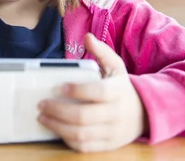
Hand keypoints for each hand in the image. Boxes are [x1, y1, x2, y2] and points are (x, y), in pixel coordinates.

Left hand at [38, 33, 147, 152]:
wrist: (143, 113)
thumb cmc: (121, 87)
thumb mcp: (116, 66)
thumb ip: (102, 51)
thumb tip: (88, 37)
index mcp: (118, 91)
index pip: (98, 92)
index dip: (77, 90)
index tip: (58, 87)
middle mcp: (117, 114)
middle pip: (84, 116)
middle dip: (58, 111)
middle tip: (41, 104)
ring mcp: (112, 132)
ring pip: (82, 134)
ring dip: (58, 127)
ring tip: (42, 117)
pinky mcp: (108, 146)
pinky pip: (85, 147)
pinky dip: (67, 140)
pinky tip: (56, 129)